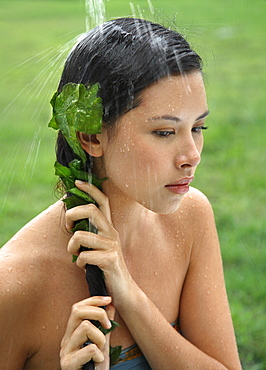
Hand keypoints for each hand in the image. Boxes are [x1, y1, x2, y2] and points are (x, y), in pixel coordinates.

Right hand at [60, 296, 114, 369]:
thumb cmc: (95, 368)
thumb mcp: (102, 343)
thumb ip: (105, 326)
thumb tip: (110, 306)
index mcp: (71, 334)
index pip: (78, 307)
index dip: (93, 300)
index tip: (108, 299)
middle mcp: (65, 340)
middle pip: (77, 311)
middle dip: (97, 313)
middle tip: (107, 325)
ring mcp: (65, 352)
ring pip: (85, 327)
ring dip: (100, 337)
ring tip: (101, 350)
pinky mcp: (67, 364)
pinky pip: (89, 349)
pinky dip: (99, 354)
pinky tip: (97, 361)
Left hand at [65, 181, 132, 303]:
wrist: (123, 290)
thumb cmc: (105, 267)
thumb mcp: (97, 246)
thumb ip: (89, 233)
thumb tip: (72, 220)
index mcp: (108, 227)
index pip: (103, 201)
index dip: (91, 189)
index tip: (77, 183)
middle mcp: (112, 232)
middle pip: (91, 209)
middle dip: (72, 213)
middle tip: (68, 226)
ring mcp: (112, 245)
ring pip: (81, 235)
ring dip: (71, 245)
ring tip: (74, 253)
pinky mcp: (110, 259)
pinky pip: (84, 256)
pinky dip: (79, 262)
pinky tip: (83, 267)